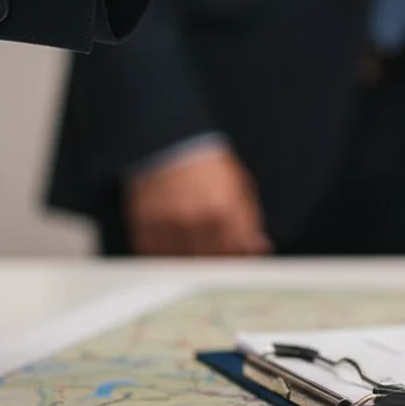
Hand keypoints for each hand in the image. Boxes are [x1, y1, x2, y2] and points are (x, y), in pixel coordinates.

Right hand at [126, 146, 271, 255]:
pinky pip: (154, 253)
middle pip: (211, 261)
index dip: (239, 259)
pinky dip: (162, 255)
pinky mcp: (145, 223)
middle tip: (214, 255)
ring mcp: (170, 223)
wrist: (171, 143)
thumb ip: (251, 219)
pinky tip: (169, 244)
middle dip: (216, 262)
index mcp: (226, 210)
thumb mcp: (240, 186)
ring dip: (189, 261)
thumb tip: (259, 247)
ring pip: (183, 262)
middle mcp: (198, 220)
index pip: (238, 252)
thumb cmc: (209, 165)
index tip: (237, 259)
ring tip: (192, 247)